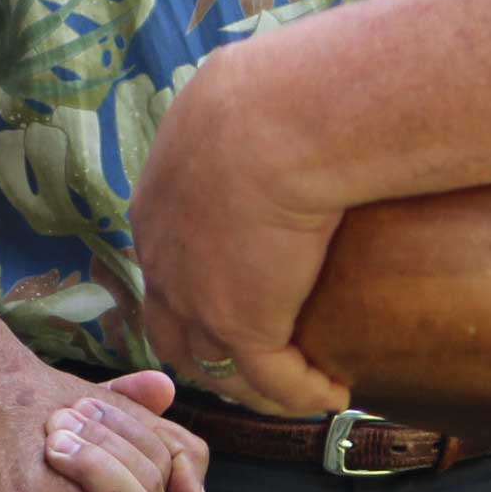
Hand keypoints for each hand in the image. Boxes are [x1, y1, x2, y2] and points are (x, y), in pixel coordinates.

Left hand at [132, 51, 350, 420]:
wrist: (275, 123)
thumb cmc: (266, 97)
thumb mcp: (233, 107)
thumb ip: (239, 124)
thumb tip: (276, 104)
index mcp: (157, 208)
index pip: (164, 266)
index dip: (194, 290)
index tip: (235, 299)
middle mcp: (163, 261)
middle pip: (171, 327)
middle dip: (208, 350)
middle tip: (258, 361)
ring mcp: (196, 299)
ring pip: (215, 365)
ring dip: (254, 382)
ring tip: (297, 386)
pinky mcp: (242, 325)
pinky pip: (272, 381)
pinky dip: (301, 394)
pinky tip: (333, 392)